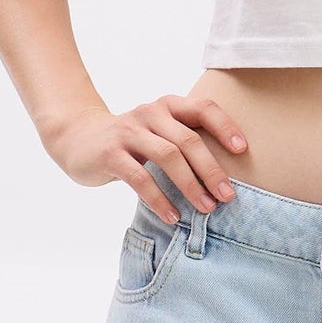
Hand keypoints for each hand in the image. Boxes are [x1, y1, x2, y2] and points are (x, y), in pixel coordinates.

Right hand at [50, 91, 248, 220]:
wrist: (78, 138)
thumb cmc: (132, 141)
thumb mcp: (159, 132)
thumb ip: (186, 141)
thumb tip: (227, 177)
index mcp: (168, 105)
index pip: (203, 108)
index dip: (225, 127)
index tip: (243, 150)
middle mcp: (150, 113)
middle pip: (188, 139)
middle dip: (211, 170)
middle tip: (228, 196)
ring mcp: (128, 131)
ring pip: (167, 157)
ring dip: (190, 186)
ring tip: (206, 209)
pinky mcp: (111, 154)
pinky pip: (140, 178)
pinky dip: (159, 199)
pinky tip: (173, 216)